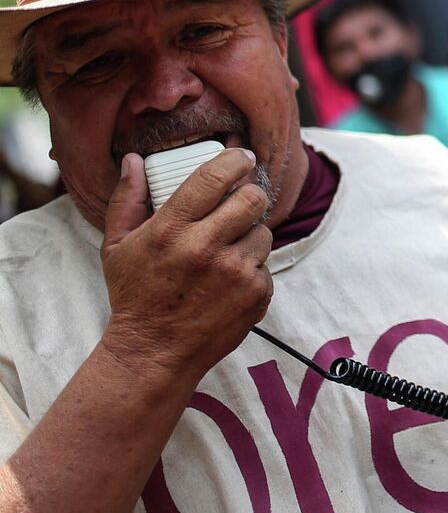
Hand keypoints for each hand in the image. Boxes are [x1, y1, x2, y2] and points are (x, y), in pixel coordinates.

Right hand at [98, 149, 273, 386]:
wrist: (154, 353)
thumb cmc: (135, 295)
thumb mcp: (117, 247)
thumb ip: (127, 200)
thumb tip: (135, 160)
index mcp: (171, 230)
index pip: (214, 177)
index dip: (234, 160)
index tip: (240, 158)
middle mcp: (205, 248)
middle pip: (253, 198)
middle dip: (248, 196)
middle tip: (237, 205)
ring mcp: (236, 273)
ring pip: (263, 231)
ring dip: (249, 236)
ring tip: (224, 252)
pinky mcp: (257, 294)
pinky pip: (266, 265)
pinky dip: (252, 268)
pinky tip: (227, 282)